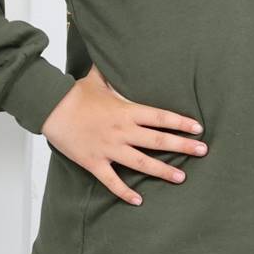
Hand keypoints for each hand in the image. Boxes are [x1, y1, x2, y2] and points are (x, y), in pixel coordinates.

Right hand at [41, 61, 206, 205]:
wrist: (50, 108)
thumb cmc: (74, 94)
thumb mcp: (96, 79)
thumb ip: (111, 72)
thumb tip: (114, 53)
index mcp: (126, 111)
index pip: (160, 117)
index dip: (181, 122)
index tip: (198, 128)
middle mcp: (122, 131)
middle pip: (158, 140)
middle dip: (183, 146)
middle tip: (203, 151)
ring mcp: (109, 148)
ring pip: (141, 163)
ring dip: (162, 171)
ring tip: (181, 177)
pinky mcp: (94, 162)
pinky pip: (112, 181)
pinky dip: (125, 192)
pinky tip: (138, 200)